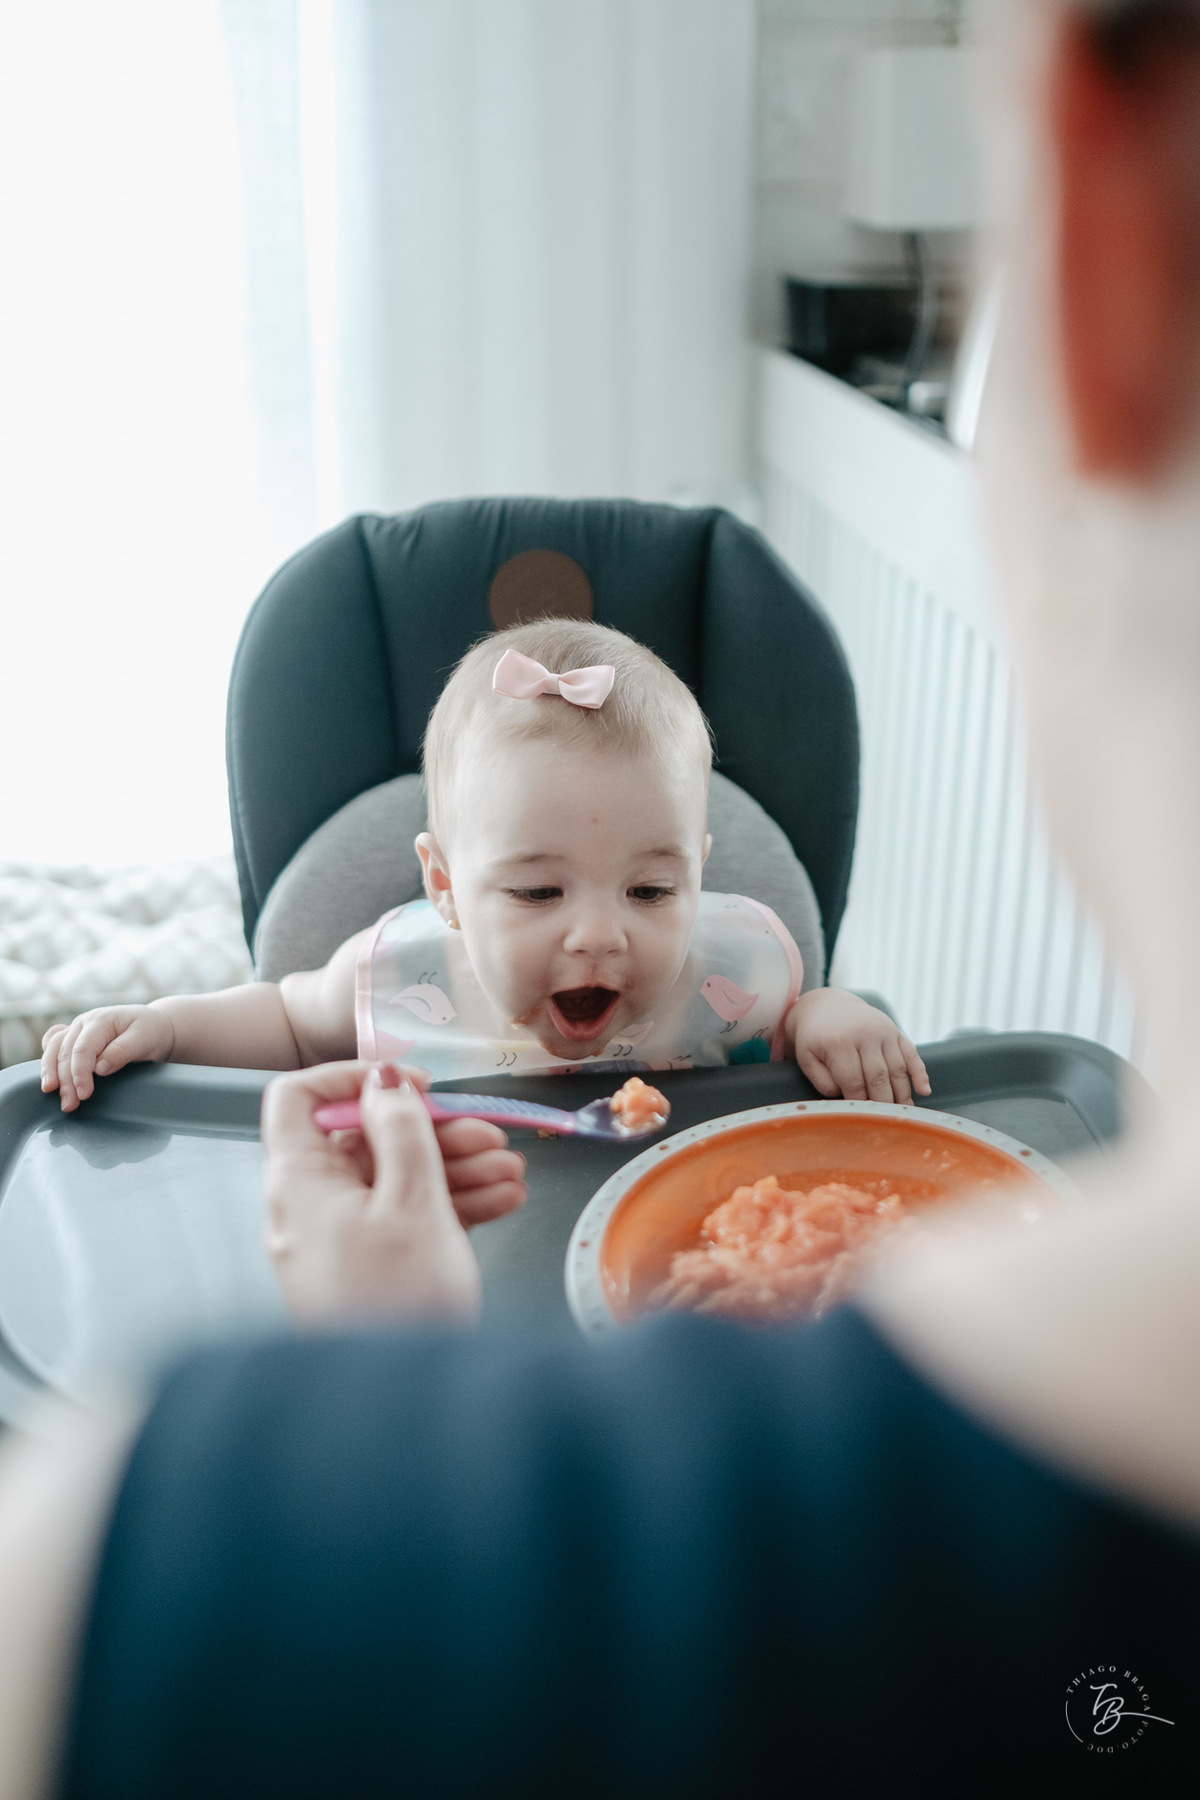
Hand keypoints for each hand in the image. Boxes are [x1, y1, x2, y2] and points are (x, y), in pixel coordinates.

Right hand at [40, 1006, 175, 1111]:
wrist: (154, 1026)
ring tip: (49, 1092)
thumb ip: (122, 1051)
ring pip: (53, 1049)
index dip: (80, 1074)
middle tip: (69, 1105)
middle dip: (65, 1081)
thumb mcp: (144, 1039)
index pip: (82, 1049)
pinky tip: (48, 1071)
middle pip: (65, 1053)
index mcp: (101, 1020)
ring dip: (50, 1072)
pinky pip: (53, 1044)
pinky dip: (47, 1057)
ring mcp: (76, 1028)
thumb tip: (99, 1068)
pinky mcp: (74, 1037)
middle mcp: (84, 1022)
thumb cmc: (150, 1032)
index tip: (84, 1095)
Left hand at [261, 1061, 509, 1324]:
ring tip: (511, 1171)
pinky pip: (404, 1219)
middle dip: (432, 1131)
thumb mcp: (413, 1200)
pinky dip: (449, 1206)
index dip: (353, 1078)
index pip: (299, 1098)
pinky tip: (502, 1202)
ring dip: (455, 1168)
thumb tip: (385, 1079)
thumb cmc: (399, 1305)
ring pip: (393, 1180)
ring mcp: (337, 1243)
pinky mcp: (367, 1271)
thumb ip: (402, 1128)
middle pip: (363, 1141)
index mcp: (299, 1182)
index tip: (411, 1083)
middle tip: (489, 1135)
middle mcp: (308, 1209)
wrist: (405, 1412)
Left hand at [789, 989, 930, 1105]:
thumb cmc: (815, 1038)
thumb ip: (823, 1081)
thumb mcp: (808, 1059)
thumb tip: (846, 1096)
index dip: (859, 1102)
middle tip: (885, 1123)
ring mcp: (883, 1030)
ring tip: (903, 1114)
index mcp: (839, 1042)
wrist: (826, 1006)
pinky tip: (924, 1091)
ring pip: (898, 1068)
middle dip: (883, 1103)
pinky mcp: (895, 1031)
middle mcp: (864, 1034)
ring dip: (902, 1094)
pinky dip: (920, 1073)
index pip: (853, 1081)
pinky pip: (912, 1053)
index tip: (862, 1118)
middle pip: (879, 1077)